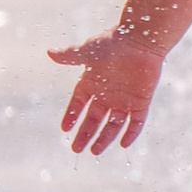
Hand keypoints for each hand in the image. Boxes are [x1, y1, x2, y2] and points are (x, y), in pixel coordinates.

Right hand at [47, 30, 166, 153]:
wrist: (141, 39)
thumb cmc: (114, 42)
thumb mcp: (88, 51)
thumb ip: (70, 55)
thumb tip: (49, 53)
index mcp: (92, 82)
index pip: (78, 104)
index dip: (71, 115)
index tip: (64, 129)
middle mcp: (107, 94)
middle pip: (94, 119)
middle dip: (85, 134)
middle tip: (76, 149)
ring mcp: (124, 99)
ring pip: (113, 124)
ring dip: (105, 138)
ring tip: (95, 152)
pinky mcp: (141, 101)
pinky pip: (136, 121)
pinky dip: (131, 132)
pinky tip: (124, 144)